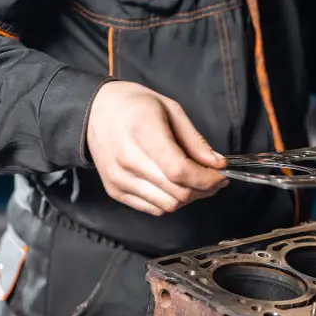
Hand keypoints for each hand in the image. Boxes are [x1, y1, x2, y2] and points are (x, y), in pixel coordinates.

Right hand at [86, 81, 228, 215]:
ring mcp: (119, 179)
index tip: (221, 175)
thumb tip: (217, 164)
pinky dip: (171, 201)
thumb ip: (195, 141)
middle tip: (215, 179)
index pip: (180, 171)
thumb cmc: (135, 106)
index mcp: (143, 133)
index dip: (206, 179)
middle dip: (204, 190)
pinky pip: (153, 208)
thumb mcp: (171, 110)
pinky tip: (176, 186)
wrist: (94, 112)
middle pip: (177, 193)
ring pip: (168, 205)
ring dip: (189, 198)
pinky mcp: (115, 191)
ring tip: (197, 182)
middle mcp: (127, 161)